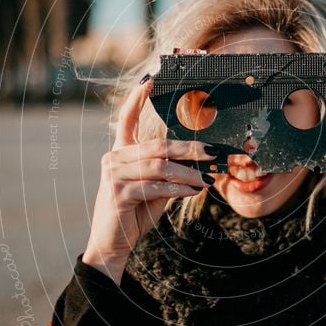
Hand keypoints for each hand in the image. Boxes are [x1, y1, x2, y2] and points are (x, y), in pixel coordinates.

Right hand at [81, 75, 216, 283]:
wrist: (113, 245)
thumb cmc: (134, 214)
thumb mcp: (155, 190)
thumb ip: (170, 175)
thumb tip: (200, 165)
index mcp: (121, 153)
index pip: (126, 119)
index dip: (137, 98)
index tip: (150, 80)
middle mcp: (114, 158)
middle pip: (158, 146)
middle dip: (189, 149)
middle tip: (213, 152)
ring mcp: (114, 175)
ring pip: (159, 166)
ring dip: (188, 173)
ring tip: (207, 178)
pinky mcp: (118, 193)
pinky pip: (155, 186)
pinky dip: (178, 188)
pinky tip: (193, 191)